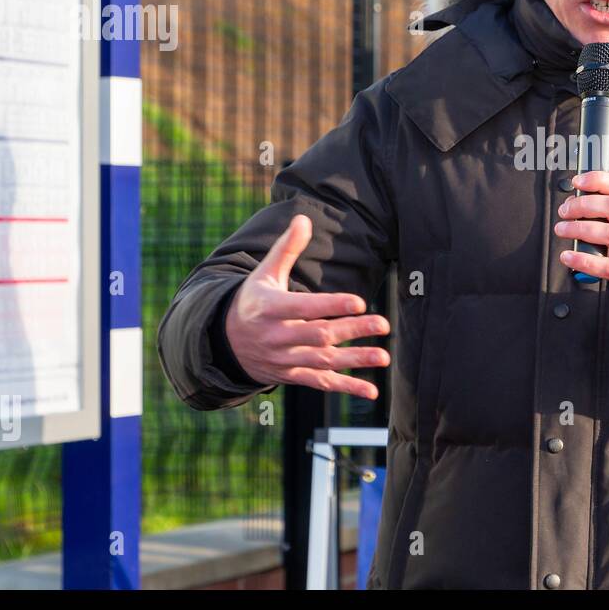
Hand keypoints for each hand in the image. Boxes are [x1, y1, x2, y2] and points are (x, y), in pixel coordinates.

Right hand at [224, 214, 390, 397]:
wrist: (224, 342)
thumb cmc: (253, 301)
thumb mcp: (264, 274)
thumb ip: (286, 248)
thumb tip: (303, 218)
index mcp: (271, 308)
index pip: (304, 307)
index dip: (331, 305)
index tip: (358, 301)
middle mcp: (277, 336)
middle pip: (319, 334)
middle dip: (352, 330)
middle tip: (383, 323)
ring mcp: (285, 359)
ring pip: (323, 361)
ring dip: (355, 360)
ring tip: (384, 357)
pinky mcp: (292, 375)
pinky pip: (321, 384)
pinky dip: (346, 388)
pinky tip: (371, 391)